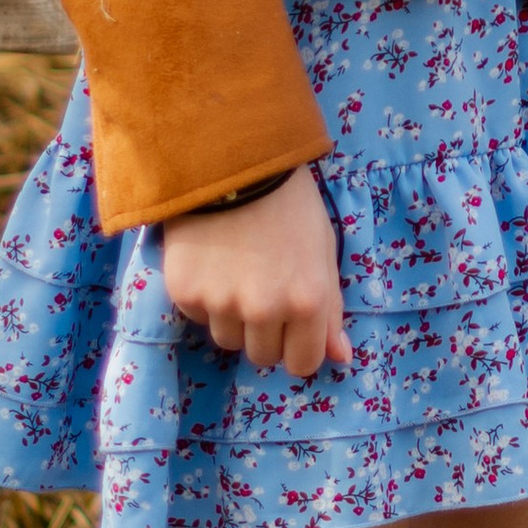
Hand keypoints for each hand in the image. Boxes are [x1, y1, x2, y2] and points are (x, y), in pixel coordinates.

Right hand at [161, 166, 349, 374]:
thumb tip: (341, 358)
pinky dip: (206, 297)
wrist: (234, 163)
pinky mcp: (185, 294)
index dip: (299, 347)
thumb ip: (331, 308)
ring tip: (237, 270)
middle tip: (264, 288)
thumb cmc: (290, 205)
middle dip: (265, 332)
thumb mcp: (323, 251)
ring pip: (228, 340)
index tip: (293, 327)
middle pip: (262, 357)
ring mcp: (221, 303)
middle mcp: (264, 309)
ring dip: (234, 317)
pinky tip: (213, 260)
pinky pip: (199, 317)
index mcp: (307, 300)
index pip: (302, 364)